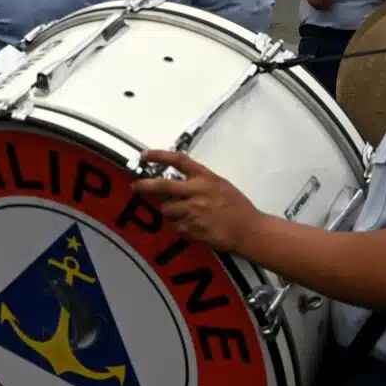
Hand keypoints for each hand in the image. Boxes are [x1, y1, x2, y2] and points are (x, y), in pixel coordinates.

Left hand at [134, 152, 261, 251]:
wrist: (249, 231)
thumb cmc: (237, 207)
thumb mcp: (220, 185)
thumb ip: (199, 182)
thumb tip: (176, 183)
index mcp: (205, 178)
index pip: (178, 160)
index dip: (158, 156)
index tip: (145, 155)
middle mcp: (197, 192)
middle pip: (162, 186)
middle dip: (145, 186)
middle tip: (136, 186)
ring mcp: (193, 211)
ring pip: (166, 209)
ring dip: (169, 211)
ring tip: (183, 213)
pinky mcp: (192, 228)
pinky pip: (175, 225)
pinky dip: (179, 225)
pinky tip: (192, 225)